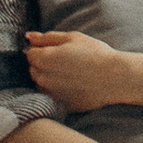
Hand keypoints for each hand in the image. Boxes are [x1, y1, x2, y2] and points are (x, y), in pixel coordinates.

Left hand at [24, 28, 142, 114]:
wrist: (114, 78)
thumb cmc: (95, 54)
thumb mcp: (72, 38)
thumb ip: (47, 37)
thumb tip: (28, 37)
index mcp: (43, 58)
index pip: (30, 53)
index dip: (43, 50)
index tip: (59, 51)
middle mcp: (42, 78)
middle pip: (33, 69)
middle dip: (43, 64)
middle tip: (66, 61)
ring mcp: (49, 93)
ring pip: (41, 83)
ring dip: (49, 78)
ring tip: (71, 74)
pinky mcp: (58, 105)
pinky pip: (51, 96)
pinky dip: (57, 91)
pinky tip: (73, 85)